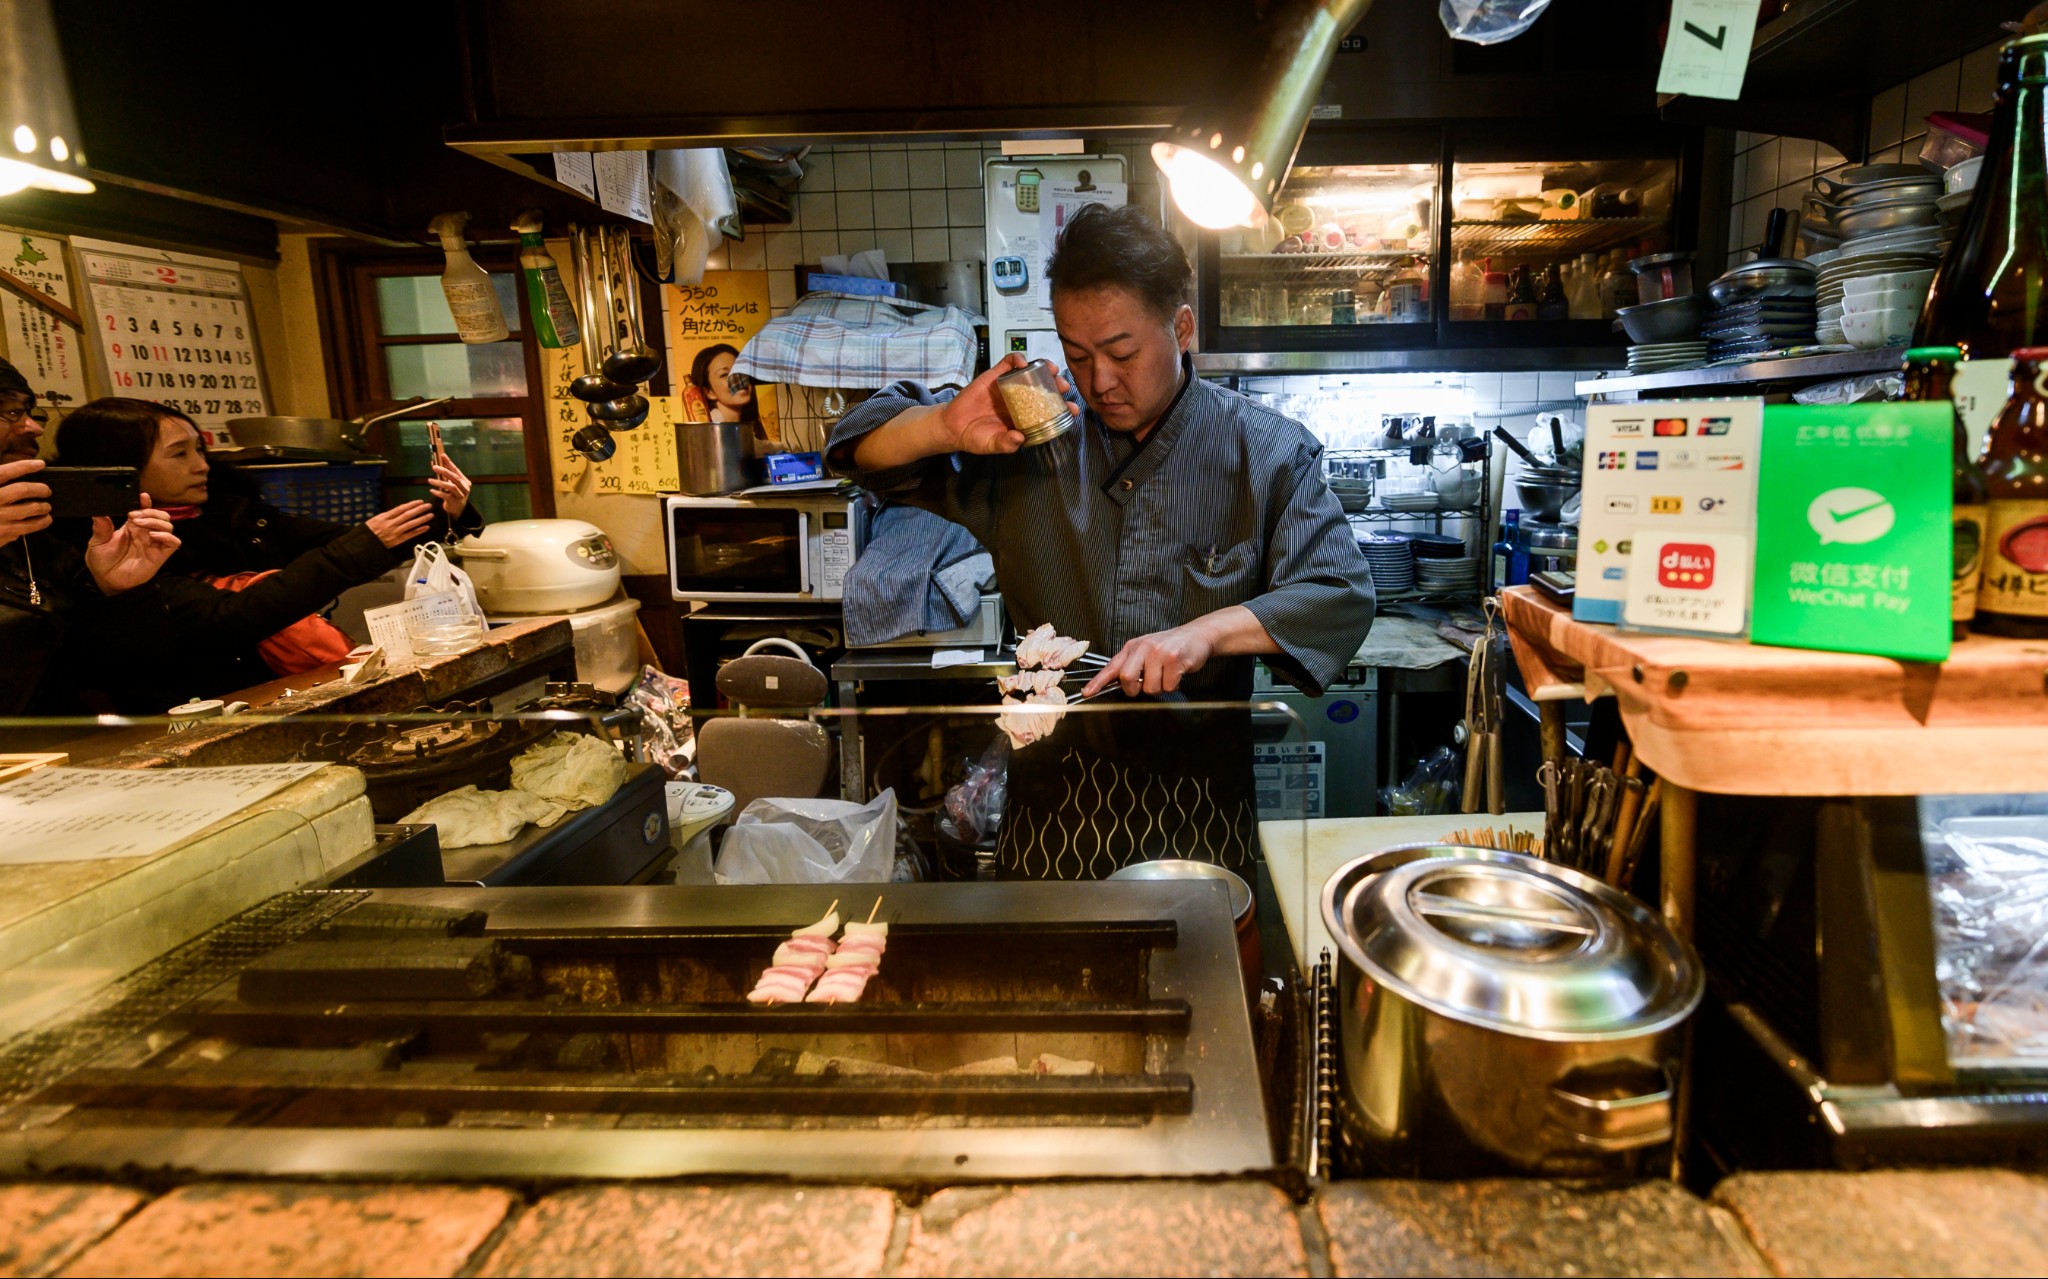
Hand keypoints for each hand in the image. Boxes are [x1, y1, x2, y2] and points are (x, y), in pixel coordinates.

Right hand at [0, 457, 50, 547]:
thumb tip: (17, 476)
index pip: (5, 473)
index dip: (24, 466)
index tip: (39, 464)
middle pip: (22, 490)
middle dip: (39, 489)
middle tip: (46, 491)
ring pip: (29, 510)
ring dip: (42, 508)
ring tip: (46, 507)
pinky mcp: (1, 535)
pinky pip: (24, 528)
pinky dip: (36, 524)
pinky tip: (41, 522)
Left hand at [84, 494, 180, 593]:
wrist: (107, 580)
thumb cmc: (102, 561)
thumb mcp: (97, 542)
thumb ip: (100, 527)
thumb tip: (98, 513)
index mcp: (132, 527)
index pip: (144, 510)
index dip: (146, 502)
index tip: (142, 496)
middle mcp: (145, 533)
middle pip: (160, 515)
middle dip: (150, 512)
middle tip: (135, 516)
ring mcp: (154, 543)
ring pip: (168, 525)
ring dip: (156, 521)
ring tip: (140, 524)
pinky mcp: (161, 555)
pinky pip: (173, 542)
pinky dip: (167, 536)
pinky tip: (153, 536)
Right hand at [366, 500, 436, 548]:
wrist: (365, 544)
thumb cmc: (370, 531)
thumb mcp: (375, 520)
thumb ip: (388, 515)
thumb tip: (399, 511)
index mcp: (384, 517)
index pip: (401, 508)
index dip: (411, 504)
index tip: (419, 502)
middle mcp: (391, 524)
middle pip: (408, 515)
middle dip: (419, 509)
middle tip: (428, 506)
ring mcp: (395, 532)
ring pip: (411, 524)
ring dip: (422, 519)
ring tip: (430, 515)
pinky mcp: (398, 540)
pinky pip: (411, 534)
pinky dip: (419, 530)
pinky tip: (426, 527)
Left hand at [426, 449, 471, 518]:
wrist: (457, 509)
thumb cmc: (453, 494)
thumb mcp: (452, 484)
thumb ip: (445, 475)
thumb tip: (434, 463)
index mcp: (465, 481)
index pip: (456, 470)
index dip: (449, 463)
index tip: (442, 455)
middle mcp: (465, 488)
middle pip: (454, 477)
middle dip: (444, 471)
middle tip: (434, 467)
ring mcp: (461, 495)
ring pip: (451, 486)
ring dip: (439, 482)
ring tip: (429, 480)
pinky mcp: (455, 502)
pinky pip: (446, 496)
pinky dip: (438, 492)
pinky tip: (432, 490)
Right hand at [934, 353, 1073, 455]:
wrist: (952, 426)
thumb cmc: (975, 437)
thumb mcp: (991, 444)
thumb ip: (1005, 444)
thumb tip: (1019, 439)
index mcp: (1025, 418)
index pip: (1050, 411)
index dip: (1063, 409)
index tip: (1073, 409)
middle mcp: (1021, 401)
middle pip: (1046, 389)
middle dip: (1058, 386)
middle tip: (1063, 386)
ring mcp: (1009, 387)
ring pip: (1032, 373)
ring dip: (1044, 368)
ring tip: (1051, 369)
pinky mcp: (995, 375)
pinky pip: (1009, 363)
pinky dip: (1017, 359)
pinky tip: (1023, 363)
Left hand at [1082, 621, 1217, 697]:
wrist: (1197, 635)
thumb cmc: (1169, 646)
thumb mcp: (1145, 650)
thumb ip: (1131, 664)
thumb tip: (1116, 683)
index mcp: (1132, 647)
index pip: (1111, 666)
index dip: (1098, 681)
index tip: (1087, 693)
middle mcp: (1143, 648)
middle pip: (1127, 678)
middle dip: (1135, 689)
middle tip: (1145, 684)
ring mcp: (1159, 652)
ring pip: (1150, 687)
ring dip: (1160, 686)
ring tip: (1166, 673)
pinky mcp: (1175, 659)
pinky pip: (1168, 686)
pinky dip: (1173, 684)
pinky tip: (1177, 672)